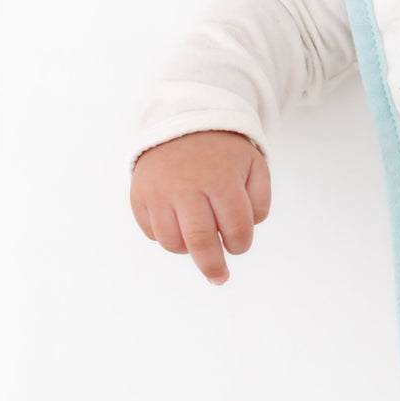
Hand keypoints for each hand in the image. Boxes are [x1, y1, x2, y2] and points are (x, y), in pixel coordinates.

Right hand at [130, 131, 270, 284]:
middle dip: (212, 266)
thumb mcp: (254, 165)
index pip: (236, 227)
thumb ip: (259, 199)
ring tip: (198, 241)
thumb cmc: (224, 152)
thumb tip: (248, 229)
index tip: (239, 244)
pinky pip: (152, 233)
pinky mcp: (140, 197)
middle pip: (200, 241)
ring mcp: (160, 192)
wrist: (183, 123)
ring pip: (172, 242)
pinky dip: (166, 236)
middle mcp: (188, 187)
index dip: (241, 243)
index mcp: (221, 179)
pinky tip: (179, 224)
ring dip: (188, 250)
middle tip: (219, 277)